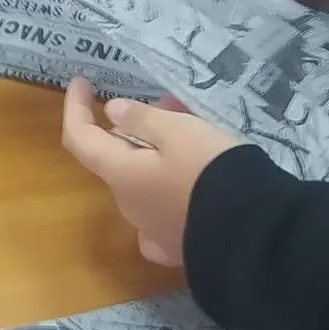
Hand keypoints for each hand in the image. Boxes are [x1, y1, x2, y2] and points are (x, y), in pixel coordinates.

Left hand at [60, 79, 241, 266]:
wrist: (253, 231)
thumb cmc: (210, 171)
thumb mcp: (178, 131)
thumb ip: (141, 119)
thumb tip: (112, 113)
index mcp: (121, 174)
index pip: (80, 139)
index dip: (75, 108)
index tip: (82, 83)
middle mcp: (129, 205)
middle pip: (118, 158)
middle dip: (137, 128)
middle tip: (173, 106)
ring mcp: (152, 230)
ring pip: (144, 180)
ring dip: (158, 153)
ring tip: (196, 131)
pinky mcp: (178, 246)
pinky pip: (163, 212)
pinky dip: (168, 190)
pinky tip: (187, 182)